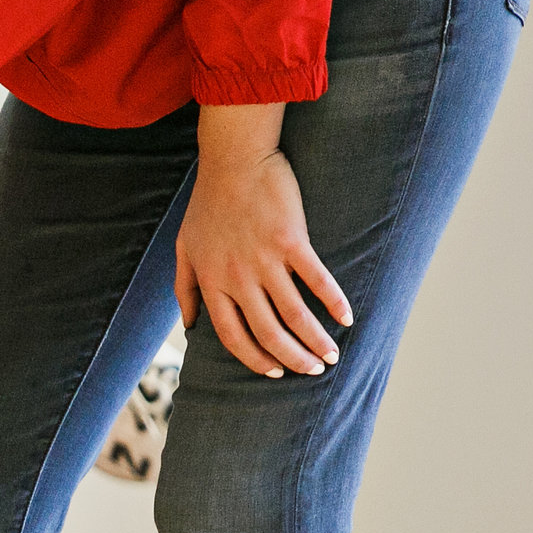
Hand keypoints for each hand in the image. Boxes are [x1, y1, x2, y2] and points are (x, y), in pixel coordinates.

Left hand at [177, 103, 353, 378]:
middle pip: (268, 332)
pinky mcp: (291, 241)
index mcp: (213, 283)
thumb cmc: (208, 204)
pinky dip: (334, 302)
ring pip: (294, 314)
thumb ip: (185, 289)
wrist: (234, 159)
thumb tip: (189, 326)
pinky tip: (347, 318)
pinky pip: (317, 280)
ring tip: (331, 356)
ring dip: (316, 341)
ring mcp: (265, 261)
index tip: (273, 372)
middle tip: (312, 370)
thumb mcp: (184, 249)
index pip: (233, 336)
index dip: (254, 359)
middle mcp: (238, 279)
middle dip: (292, 359)